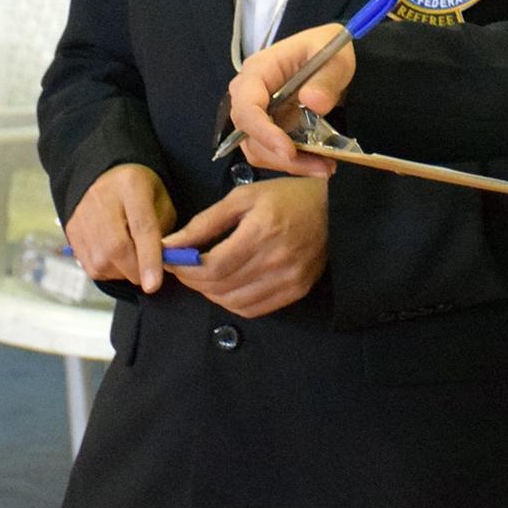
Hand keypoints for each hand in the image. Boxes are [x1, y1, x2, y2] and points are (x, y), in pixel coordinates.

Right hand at [64, 164, 177, 293]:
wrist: (105, 176)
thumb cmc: (141, 191)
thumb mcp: (162, 201)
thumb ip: (164, 231)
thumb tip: (161, 264)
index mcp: (132, 186)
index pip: (141, 228)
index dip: (149, 259)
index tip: (153, 285)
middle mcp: (101, 200)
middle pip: (116, 248)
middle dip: (136, 271)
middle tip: (149, 275)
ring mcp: (81, 216)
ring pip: (100, 261)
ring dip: (122, 272)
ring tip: (133, 262)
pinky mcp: (70, 231)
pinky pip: (89, 265)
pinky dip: (107, 272)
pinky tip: (116, 260)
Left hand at [163, 178, 329, 317]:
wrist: (335, 211)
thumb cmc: (286, 198)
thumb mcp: (243, 197)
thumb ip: (206, 222)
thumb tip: (171, 244)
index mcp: (262, 231)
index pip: (212, 266)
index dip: (186, 269)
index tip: (173, 260)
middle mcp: (276, 260)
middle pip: (219, 287)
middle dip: (193, 280)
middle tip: (185, 267)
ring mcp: (289, 279)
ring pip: (233, 302)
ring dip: (211, 293)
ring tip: (206, 276)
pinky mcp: (296, 291)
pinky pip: (253, 310)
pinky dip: (232, 302)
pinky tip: (229, 285)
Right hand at [228, 24, 354, 176]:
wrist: (332, 58)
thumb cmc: (329, 50)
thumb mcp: (336, 58)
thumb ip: (327, 78)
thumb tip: (313, 102)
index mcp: (258, 70)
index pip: (246, 105)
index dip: (262, 131)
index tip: (288, 151)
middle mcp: (249, 93)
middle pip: (247, 134)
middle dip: (279, 155)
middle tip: (319, 167)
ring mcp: (258, 113)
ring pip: (258, 149)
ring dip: (289, 165)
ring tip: (325, 168)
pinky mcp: (269, 128)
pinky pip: (271, 152)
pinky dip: (294, 163)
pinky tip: (320, 164)